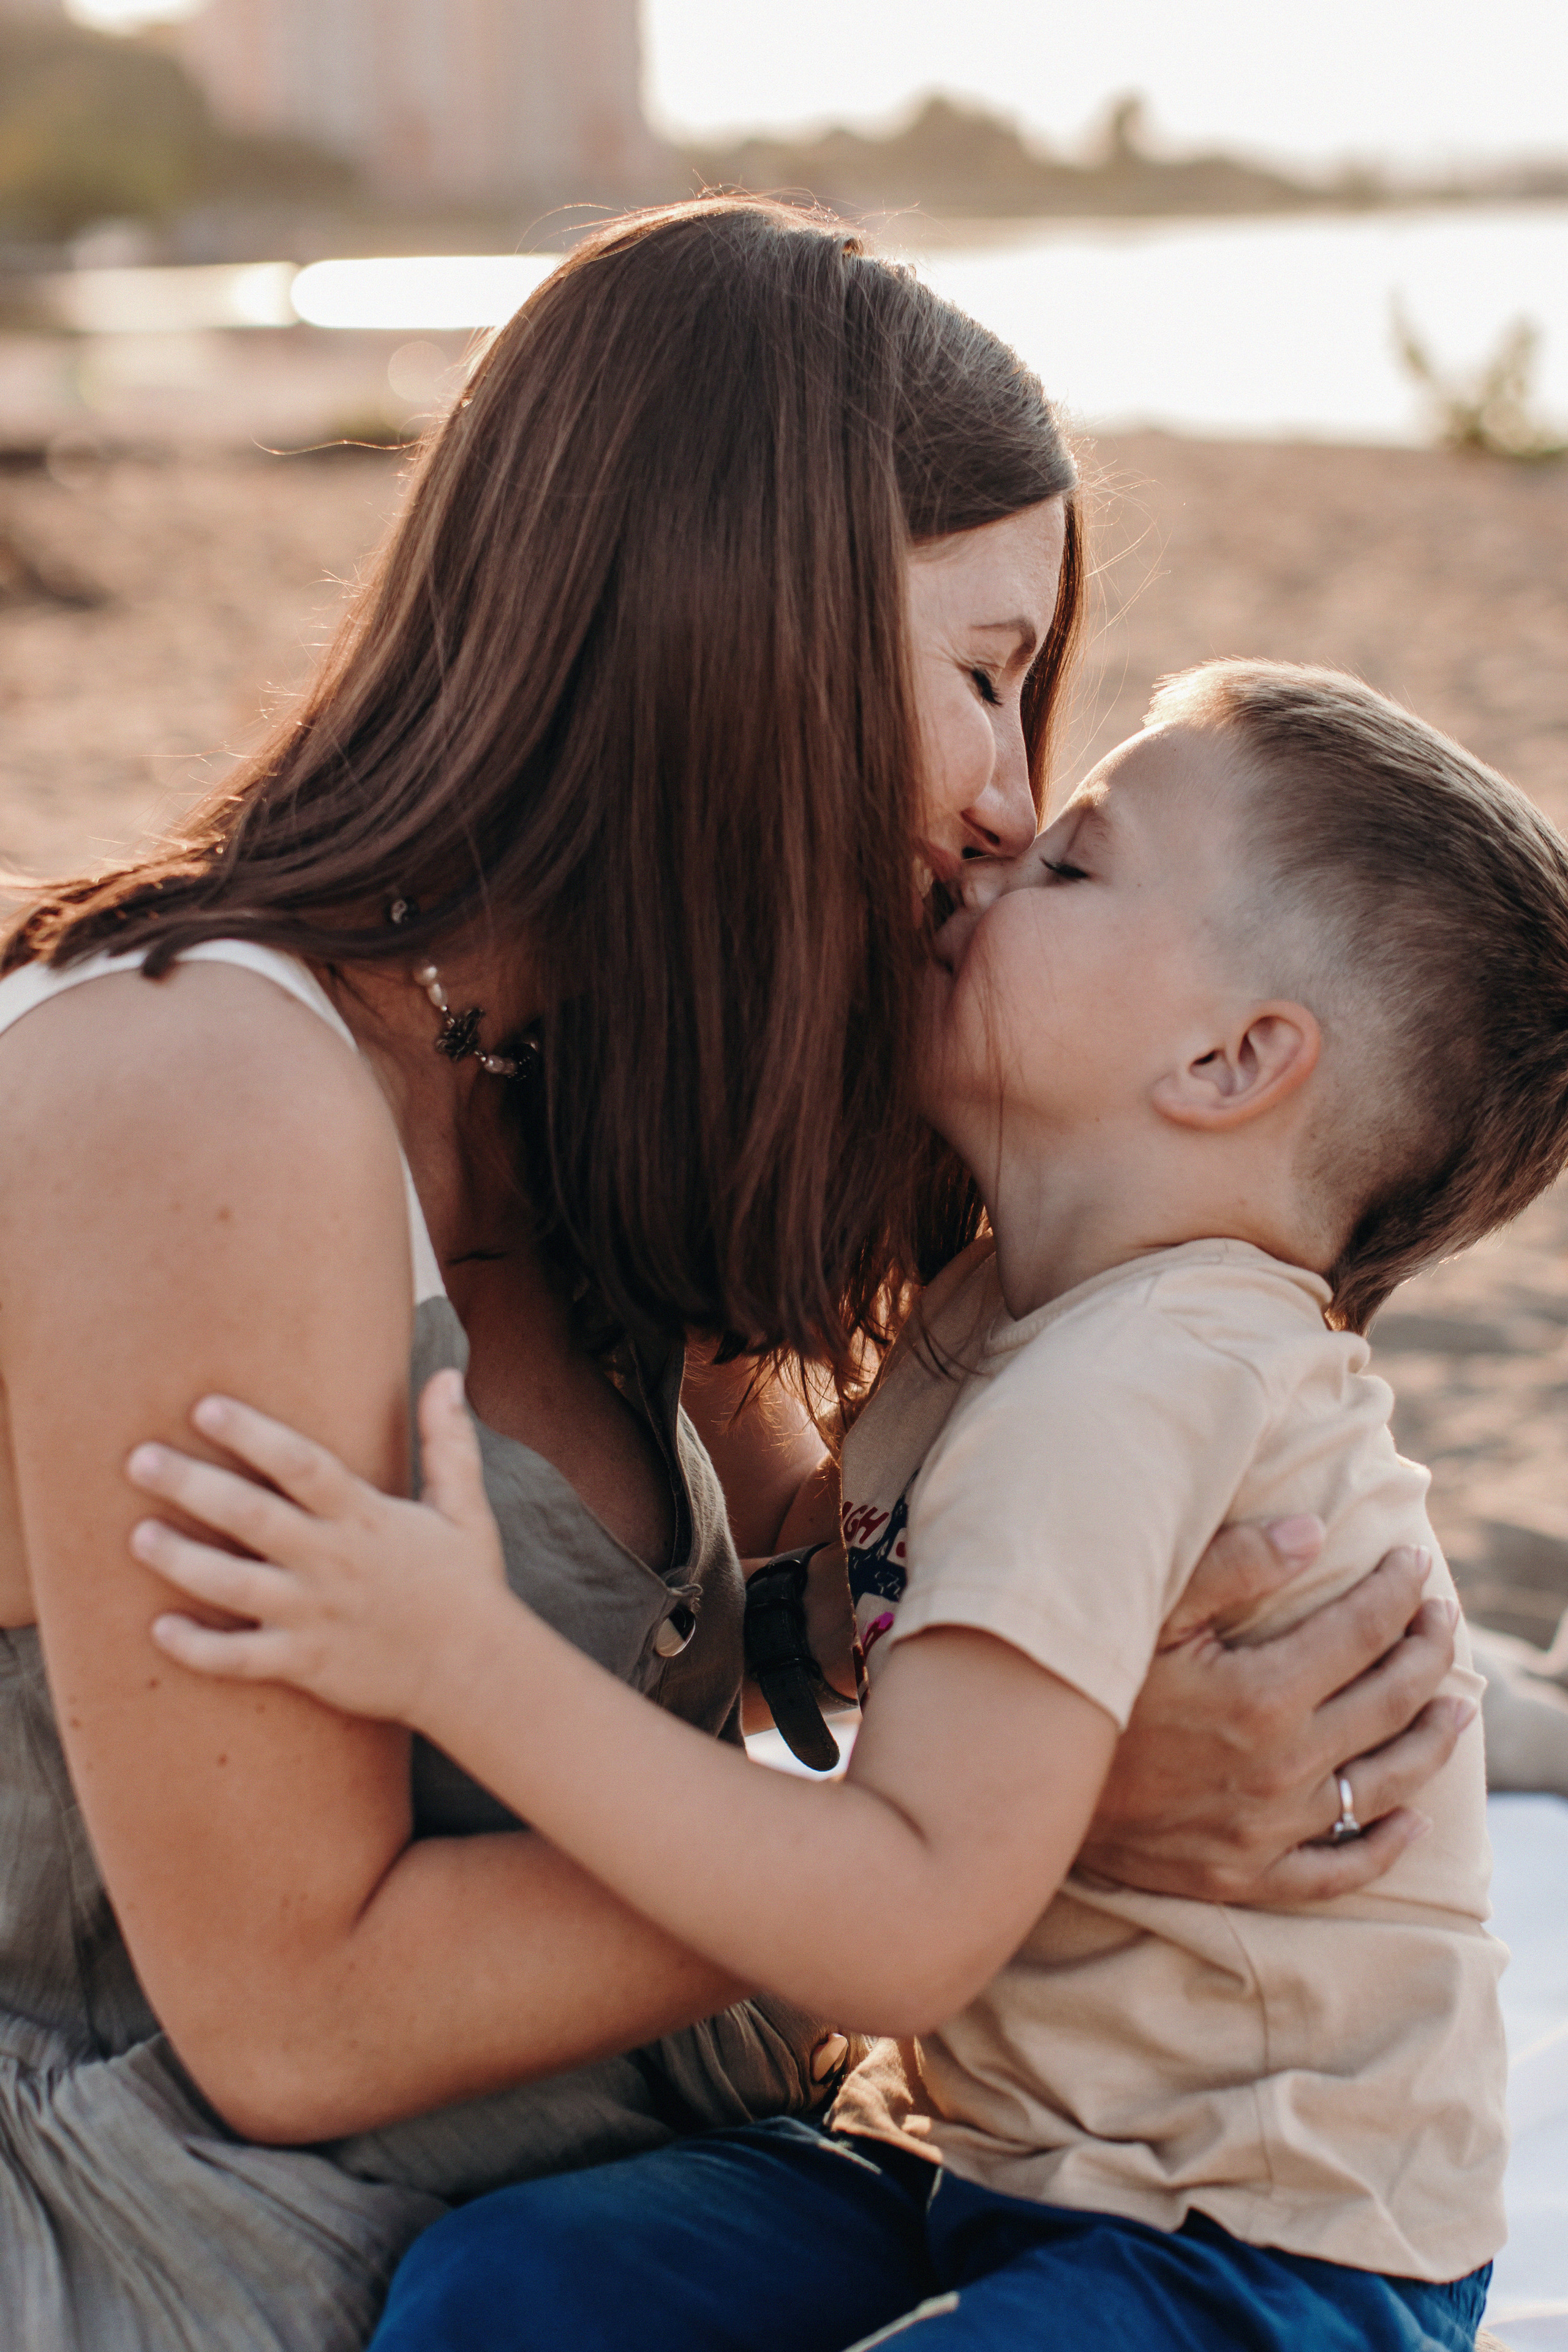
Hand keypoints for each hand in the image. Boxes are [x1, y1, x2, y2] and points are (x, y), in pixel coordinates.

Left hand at [128, 1370, 510, 1726]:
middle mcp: (333, 1561)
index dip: (252, 1434)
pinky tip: (159, 1630)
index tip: (205, 1407)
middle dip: (193, 1486)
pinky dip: (199, 1648)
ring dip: (182, 1561)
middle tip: (141, 1460)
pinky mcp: (307, 1663)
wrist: (476, 1672)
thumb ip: (449, 1441)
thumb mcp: (465, 1506)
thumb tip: (448, 1376)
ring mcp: (316, 1615)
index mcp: (365, 1517)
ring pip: (235, 1586)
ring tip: (137, 1536)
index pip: (302, 1464)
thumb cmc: (466, 1584)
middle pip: (253, 1516)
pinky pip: (241, 1658)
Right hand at [1079, 1522, 1468, 1905]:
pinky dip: (1385, 1846)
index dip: (1397, 1592)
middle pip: (1389, 1702)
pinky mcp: (1246, 1875)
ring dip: (1432, 1739)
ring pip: (1385, 1784)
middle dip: (1427, 1651)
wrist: (1023, 1792)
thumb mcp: (1146, 1611)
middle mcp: (1280, 1768)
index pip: (1361, 1633)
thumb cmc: (1084, 1686)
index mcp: (1261, 1696)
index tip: (1417, 1563)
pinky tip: (1413, 1820)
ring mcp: (1268, 1829)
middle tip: (1442, 1618)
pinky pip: (1339, 1868)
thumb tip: (1313, 1530)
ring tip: (1458, 1704)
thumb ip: (1233, 1567)